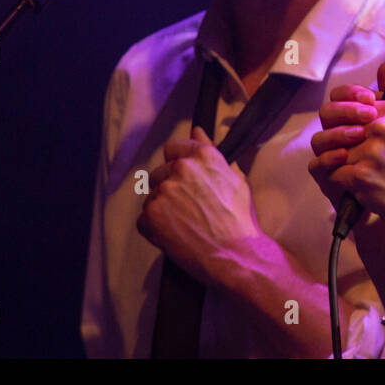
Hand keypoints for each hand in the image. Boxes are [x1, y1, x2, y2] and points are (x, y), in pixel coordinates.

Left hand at [137, 126, 266, 285]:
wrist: (235, 254)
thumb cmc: (240, 220)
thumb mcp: (235, 178)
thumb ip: (211, 151)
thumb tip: (196, 129)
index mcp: (202, 156)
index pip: (173, 148)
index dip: (177, 165)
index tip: (183, 180)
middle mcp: (181, 168)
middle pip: (159, 174)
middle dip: (169, 189)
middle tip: (188, 209)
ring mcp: (163, 192)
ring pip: (152, 197)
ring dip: (162, 209)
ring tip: (184, 225)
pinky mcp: (150, 215)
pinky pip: (144, 219)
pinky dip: (155, 228)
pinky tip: (175, 235)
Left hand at [308, 63, 384, 236]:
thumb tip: (383, 66)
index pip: (351, 103)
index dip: (345, 117)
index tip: (353, 131)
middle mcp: (381, 126)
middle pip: (341, 129)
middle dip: (344, 144)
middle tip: (355, 154)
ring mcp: (370, 151)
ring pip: (336, 152)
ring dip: (345, 164)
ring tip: (363, 171)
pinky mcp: (361, 174)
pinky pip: (334, 173)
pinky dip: (344, 181)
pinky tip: (360, 185)